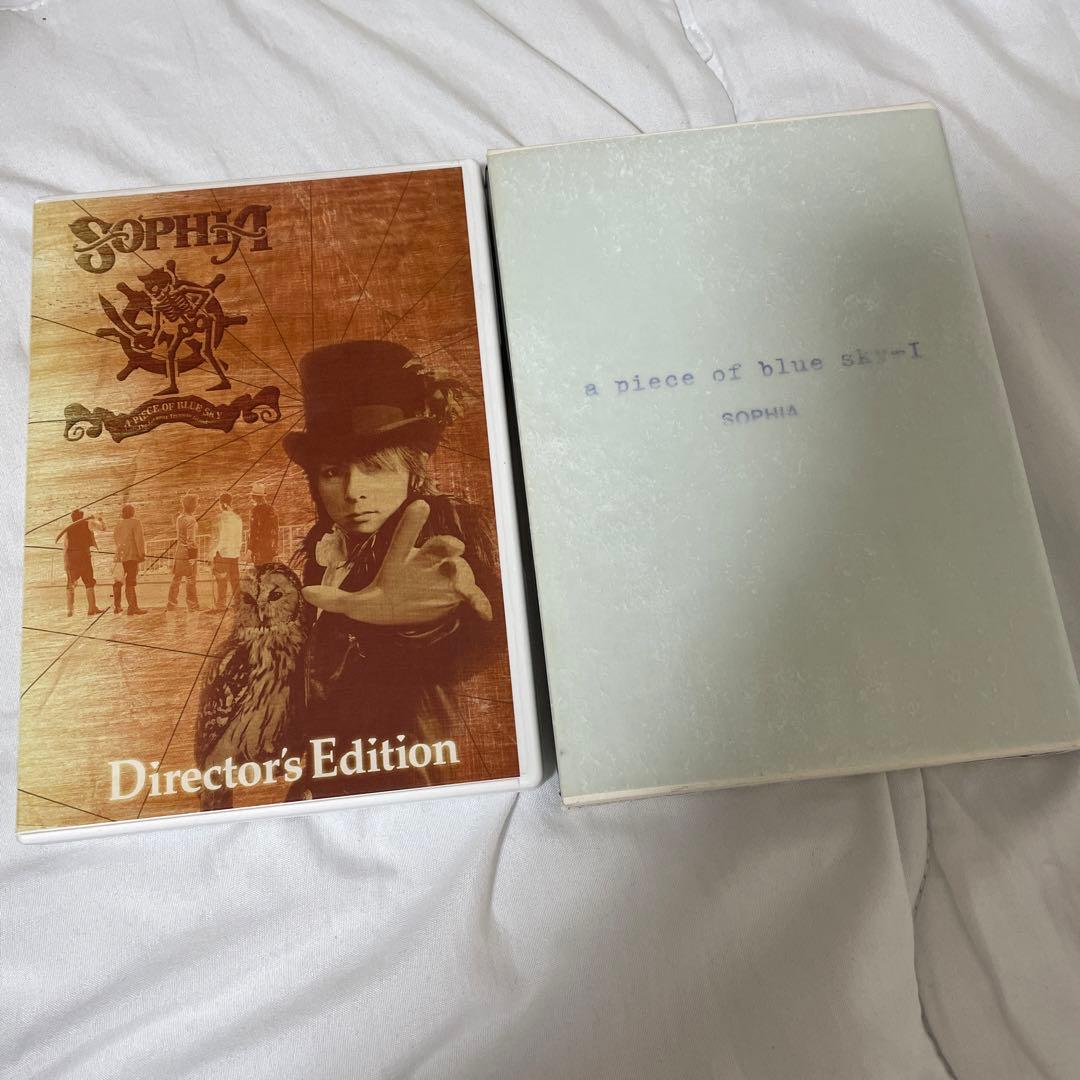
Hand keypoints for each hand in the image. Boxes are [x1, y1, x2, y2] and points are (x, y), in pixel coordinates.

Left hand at [302, 500, 492, 626]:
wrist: (409, 616)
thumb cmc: (386, 601)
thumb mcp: (359, 605)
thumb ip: (335, 599)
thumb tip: (305, 593)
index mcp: (402, 560)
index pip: (404, 538)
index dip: (411, 523)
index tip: (420, 505)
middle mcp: (426, 563)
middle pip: (437, 548)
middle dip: (445, 545)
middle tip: (452, 546)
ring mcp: (444, 579)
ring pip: (457, 569)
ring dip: (462, 574)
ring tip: (462, 586)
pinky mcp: (456, 596)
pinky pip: (472, 596)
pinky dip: (480, 603)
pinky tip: (484, 614)